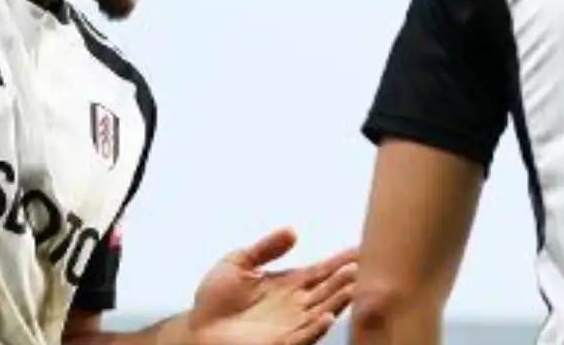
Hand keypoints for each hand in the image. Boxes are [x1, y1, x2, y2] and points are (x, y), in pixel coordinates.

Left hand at [188, 227, 357, 344]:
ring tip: (355, 284)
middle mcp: (296, 304)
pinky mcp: (280, 343)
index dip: (342, 260)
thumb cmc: (214, 301)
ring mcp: (291, 325)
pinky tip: (327, 316)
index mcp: (289, 284)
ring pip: (323, 310)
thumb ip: (266, 247)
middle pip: (329, 288)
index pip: (322, 270)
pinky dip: (316, 327)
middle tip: (366, 263)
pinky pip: (303, 336)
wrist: (197, 331)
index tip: (363, 248)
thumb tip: (293, 230)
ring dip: (340, 299)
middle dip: (348, 276)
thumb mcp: (238, 263)